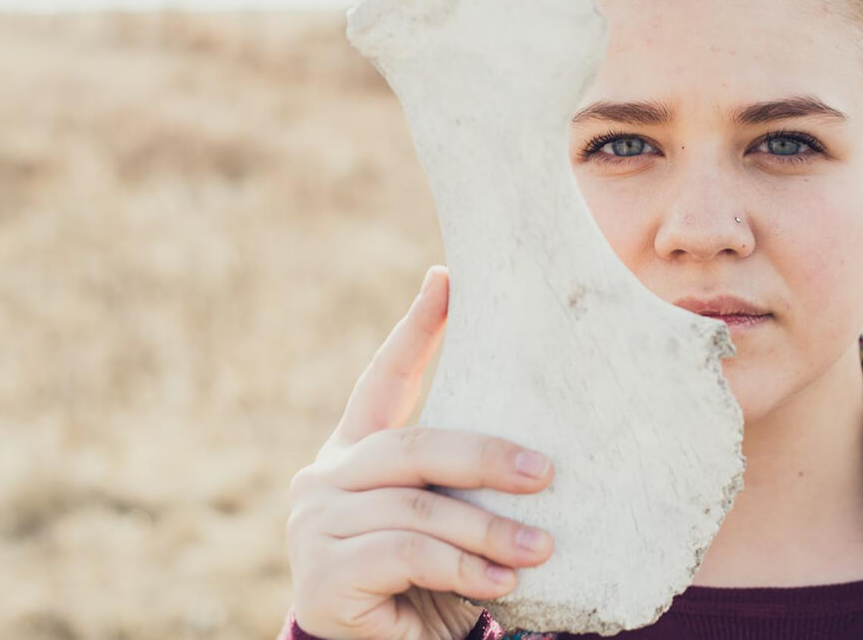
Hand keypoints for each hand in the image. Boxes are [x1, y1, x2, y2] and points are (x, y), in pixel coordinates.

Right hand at [286, 266, 555, 639]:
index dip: (416, 329)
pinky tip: (501, 584)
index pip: (385, 379)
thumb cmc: (431, 582)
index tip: (448, 278)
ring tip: (541, 549)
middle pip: (413, 446)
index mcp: (356, 452)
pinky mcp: (322, 575)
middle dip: (487, 456)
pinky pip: (407, 556)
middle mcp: (325, 478)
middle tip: (546, 474)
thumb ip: (465, 481)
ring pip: (418, 509)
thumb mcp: (452, 520)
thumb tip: (544, 444)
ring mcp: (316, 526)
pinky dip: (462, 569)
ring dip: (488, 532)